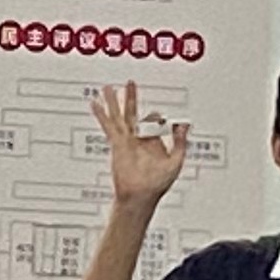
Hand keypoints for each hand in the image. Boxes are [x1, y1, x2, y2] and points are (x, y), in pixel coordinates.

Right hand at [88, 80, 189, 206]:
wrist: (140, 196)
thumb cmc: (157, 184)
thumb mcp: (176, 161)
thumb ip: (180, 142)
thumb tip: (184, 124)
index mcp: (152, 142)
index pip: (153, 122)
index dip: (158, 118)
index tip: (161, 117)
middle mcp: (138, 139)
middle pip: (134, 113)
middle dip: (132, 98)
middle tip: (130, 83)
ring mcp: (127, 140)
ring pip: (120, 115)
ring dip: (114, 101)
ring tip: (108, 88)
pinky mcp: (117, 144)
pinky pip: (108, 125)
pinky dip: (101, 114)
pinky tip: (95, 104)